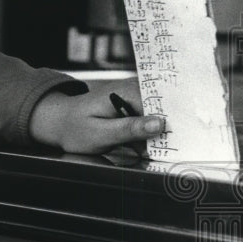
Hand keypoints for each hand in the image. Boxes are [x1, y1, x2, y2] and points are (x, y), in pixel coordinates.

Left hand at [28, 76, 165, 154]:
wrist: (61, 122)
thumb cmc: (75, 127)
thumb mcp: (101, 133)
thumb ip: (129, 128)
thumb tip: (159, 124)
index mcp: (127, 91)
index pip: (162, 104)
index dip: (173, 123)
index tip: (180, 142)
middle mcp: (134, 89)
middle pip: (164, 110)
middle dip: (168, 132)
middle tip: (166, 152)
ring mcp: (134, 97)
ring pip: (159, 118)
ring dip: (158, 137)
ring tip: (147, 151)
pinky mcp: (133, 106)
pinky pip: (150, 121)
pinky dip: (148, 136)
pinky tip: (141, 148)